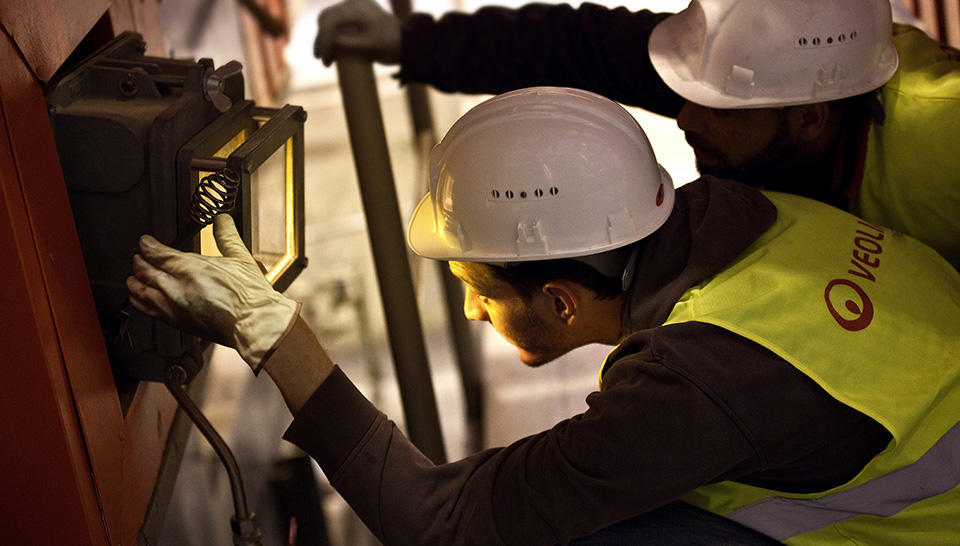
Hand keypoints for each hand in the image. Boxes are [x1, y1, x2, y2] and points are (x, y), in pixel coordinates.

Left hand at [127, 214, 299, 372]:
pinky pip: (146, 309)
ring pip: (140, 291)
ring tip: (134, 277)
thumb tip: (223, 220)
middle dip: (139, 262)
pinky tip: (140, 298)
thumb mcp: (240, 258)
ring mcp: (172, 306)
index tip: (145, 242)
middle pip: (144, 271)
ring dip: (135, 281)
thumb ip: (227, 236)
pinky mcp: (175, 322)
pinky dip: (139, 301)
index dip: (147, 245)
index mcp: (190, 268)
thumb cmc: (249, 297)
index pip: (156, 253)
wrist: (252, 324)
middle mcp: (175, 287)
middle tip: (139, 257)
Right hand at [314, 0, 401, 65]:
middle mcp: (354, 3)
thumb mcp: (371, 46)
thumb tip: (331, 43)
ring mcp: (355, 8)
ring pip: (330, 21)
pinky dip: (332, 37)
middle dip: (321, 39)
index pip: (330, 21)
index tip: (322, 58)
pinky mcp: (356, 17)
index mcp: (357, 7)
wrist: (409, 44)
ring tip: (327, 61)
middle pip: (326, 18)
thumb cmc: (391, 45)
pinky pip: (338, 24)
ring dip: (325, 39)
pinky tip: (332, 52)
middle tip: (321, 59)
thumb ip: (351, 43)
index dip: (322, 40)